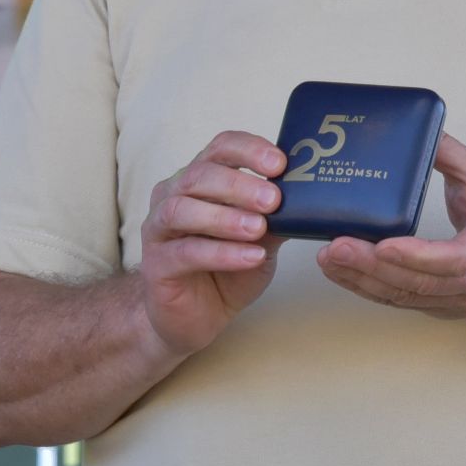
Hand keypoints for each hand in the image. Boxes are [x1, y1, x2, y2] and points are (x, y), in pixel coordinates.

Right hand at [138, 131, 285, 356]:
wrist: (195, 317)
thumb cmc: (227, 270)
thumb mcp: (260, 239)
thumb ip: (275, 216)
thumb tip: (309, 196)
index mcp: (199, 179)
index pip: (220, 148)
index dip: (248, 150)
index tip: (280, 163)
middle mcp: (172, 196)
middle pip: (199, 175)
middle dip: (239, 185)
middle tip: (273, 199)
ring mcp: (158, 229)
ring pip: (183, 210)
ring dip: (224, 217)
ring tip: (258, 227)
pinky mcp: (156, 265)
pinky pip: (186, 252)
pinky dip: (221, 253)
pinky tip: (250, 256)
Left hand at [315, 133, 465, 322]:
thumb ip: (455, 157)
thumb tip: (422, 129)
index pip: (455, 259)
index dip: (418, 255)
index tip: (385, 245)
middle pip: (418, 283)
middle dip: (372, 268)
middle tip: (334, 247)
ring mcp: (455, 300)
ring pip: (404, 296)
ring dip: (362, 280)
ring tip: (328, 258)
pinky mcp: (439, 307)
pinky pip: (400, 301)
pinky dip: (368, 288)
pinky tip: (342, 272)